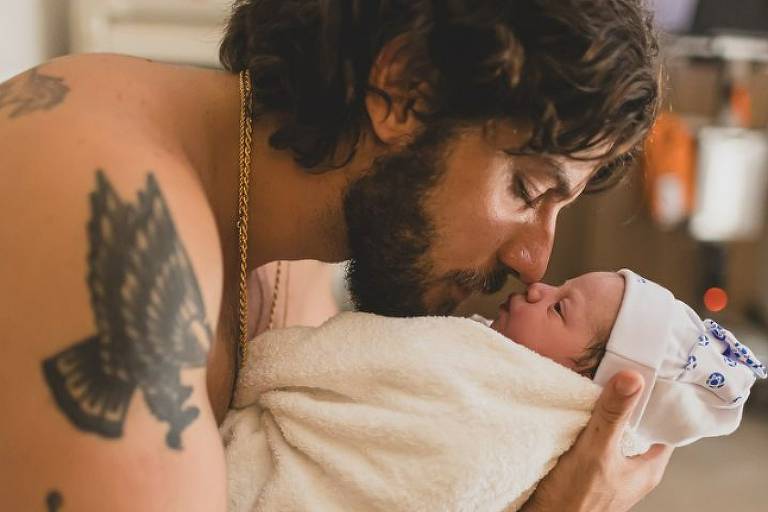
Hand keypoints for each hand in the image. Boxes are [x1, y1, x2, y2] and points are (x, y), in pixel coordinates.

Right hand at [522, 371, 672, 511]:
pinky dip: (587, 425)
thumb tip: (633, 378)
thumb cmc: (576, 499)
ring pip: (613, 432)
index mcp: (649, 468)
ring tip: (597, 388)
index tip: (647, 375)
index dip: (658, 400)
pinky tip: (577, 413)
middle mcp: (633, 469)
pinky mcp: (589, 469)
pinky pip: (594, 439)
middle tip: (618, 373)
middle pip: (636, 426)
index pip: (663, 426)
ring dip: (604, 413)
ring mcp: (611, 470)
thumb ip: (614, 414)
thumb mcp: (597, 449)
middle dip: (625, 402)